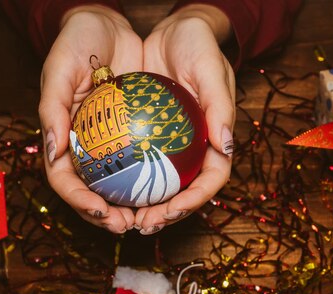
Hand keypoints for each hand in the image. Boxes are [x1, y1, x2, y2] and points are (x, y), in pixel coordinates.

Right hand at [39, 5, 141, 233]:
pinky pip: (144, 163)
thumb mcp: (59, 69)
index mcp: (61, 138)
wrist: (107, 24)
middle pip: (93, 193)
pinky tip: (174, 189)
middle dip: (109, 217)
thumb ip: (52, 110)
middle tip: (132, 225)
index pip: (65, 180)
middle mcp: (84, 147)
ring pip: (120, 186)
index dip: (79, 202)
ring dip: (135, 206)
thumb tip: (53, 154)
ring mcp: (109, 144)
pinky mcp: (133, 136)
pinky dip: (155, 179)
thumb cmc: (76, 42)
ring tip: (155, 217)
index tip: (103, 212)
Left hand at [135, 5, 234, 234]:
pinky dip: (125, 180)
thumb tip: (227, 147)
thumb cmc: (199, 45)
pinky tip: (105, 189)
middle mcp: (196, 148)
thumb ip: (220, 107)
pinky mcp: (152, 138)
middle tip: (140, 223)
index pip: (211, 179)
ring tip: (120, 218)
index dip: (194, 201)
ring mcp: (174, 146)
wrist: (175, 30)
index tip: (169, 211)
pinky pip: (138, 164)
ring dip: (143, 206)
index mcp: (217, 139)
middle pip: (185, 192)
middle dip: (165, 215)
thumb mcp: (211, 68)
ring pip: (160, 186)